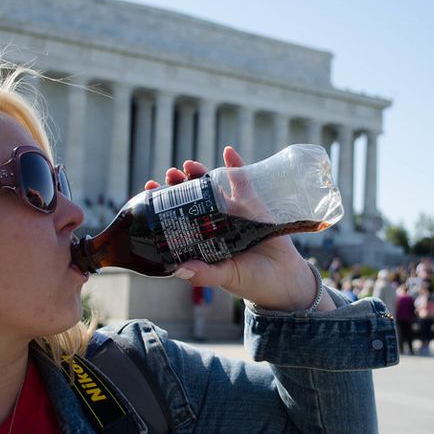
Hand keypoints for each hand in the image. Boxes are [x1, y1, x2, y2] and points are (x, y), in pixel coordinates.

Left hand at [145, 147, 329, 311]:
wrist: (284, 279)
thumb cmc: (251, 280)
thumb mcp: (224, 277)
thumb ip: (204, 274)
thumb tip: (179, 269)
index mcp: (202, 239)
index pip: (177, 217)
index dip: (162, 204)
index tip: (149, 190)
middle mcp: (214, 223)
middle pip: (192, 198)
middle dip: (179, 184)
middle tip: (169, 175)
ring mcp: (233, 212)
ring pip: (213, 187)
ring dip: (200, 173)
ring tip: (189, 165)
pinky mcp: (253, 204)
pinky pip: (243, 182)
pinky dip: (236, 165)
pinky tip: (228, 152)